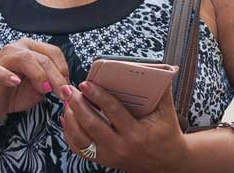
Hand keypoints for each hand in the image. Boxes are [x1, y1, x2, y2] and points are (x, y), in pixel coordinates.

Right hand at [0, 38, 70, 121]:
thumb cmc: (16, 93)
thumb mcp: (39, 87)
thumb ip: (51, 82)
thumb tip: (67, 87)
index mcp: (32, 48)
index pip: (54, 52)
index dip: (64, 70)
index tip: (68, 88)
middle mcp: (18, 47)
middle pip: (43, 58)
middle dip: (56, 77)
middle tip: (63, 94)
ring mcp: (3, 57)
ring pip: (26, 59)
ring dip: (39, 75)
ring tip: (45, 90)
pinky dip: (7, 76)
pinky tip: (15, 82)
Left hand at [61, 82, 189, 172]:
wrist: (167, 163)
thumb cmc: (167, 134)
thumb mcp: (167, 113)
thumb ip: (163, 91)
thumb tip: (161, 69)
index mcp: (136, 133)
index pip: (113, 112)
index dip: (98, 97)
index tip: (86, 84)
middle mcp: (120, 146)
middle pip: (92, 125)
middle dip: (77, 105)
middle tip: (68, 90)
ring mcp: (110, 155)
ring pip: (82, 139)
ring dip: (71, 119)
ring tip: (66, 102)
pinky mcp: (104, 160)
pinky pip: (80, 149)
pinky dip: (70, 134)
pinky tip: (67, 119)